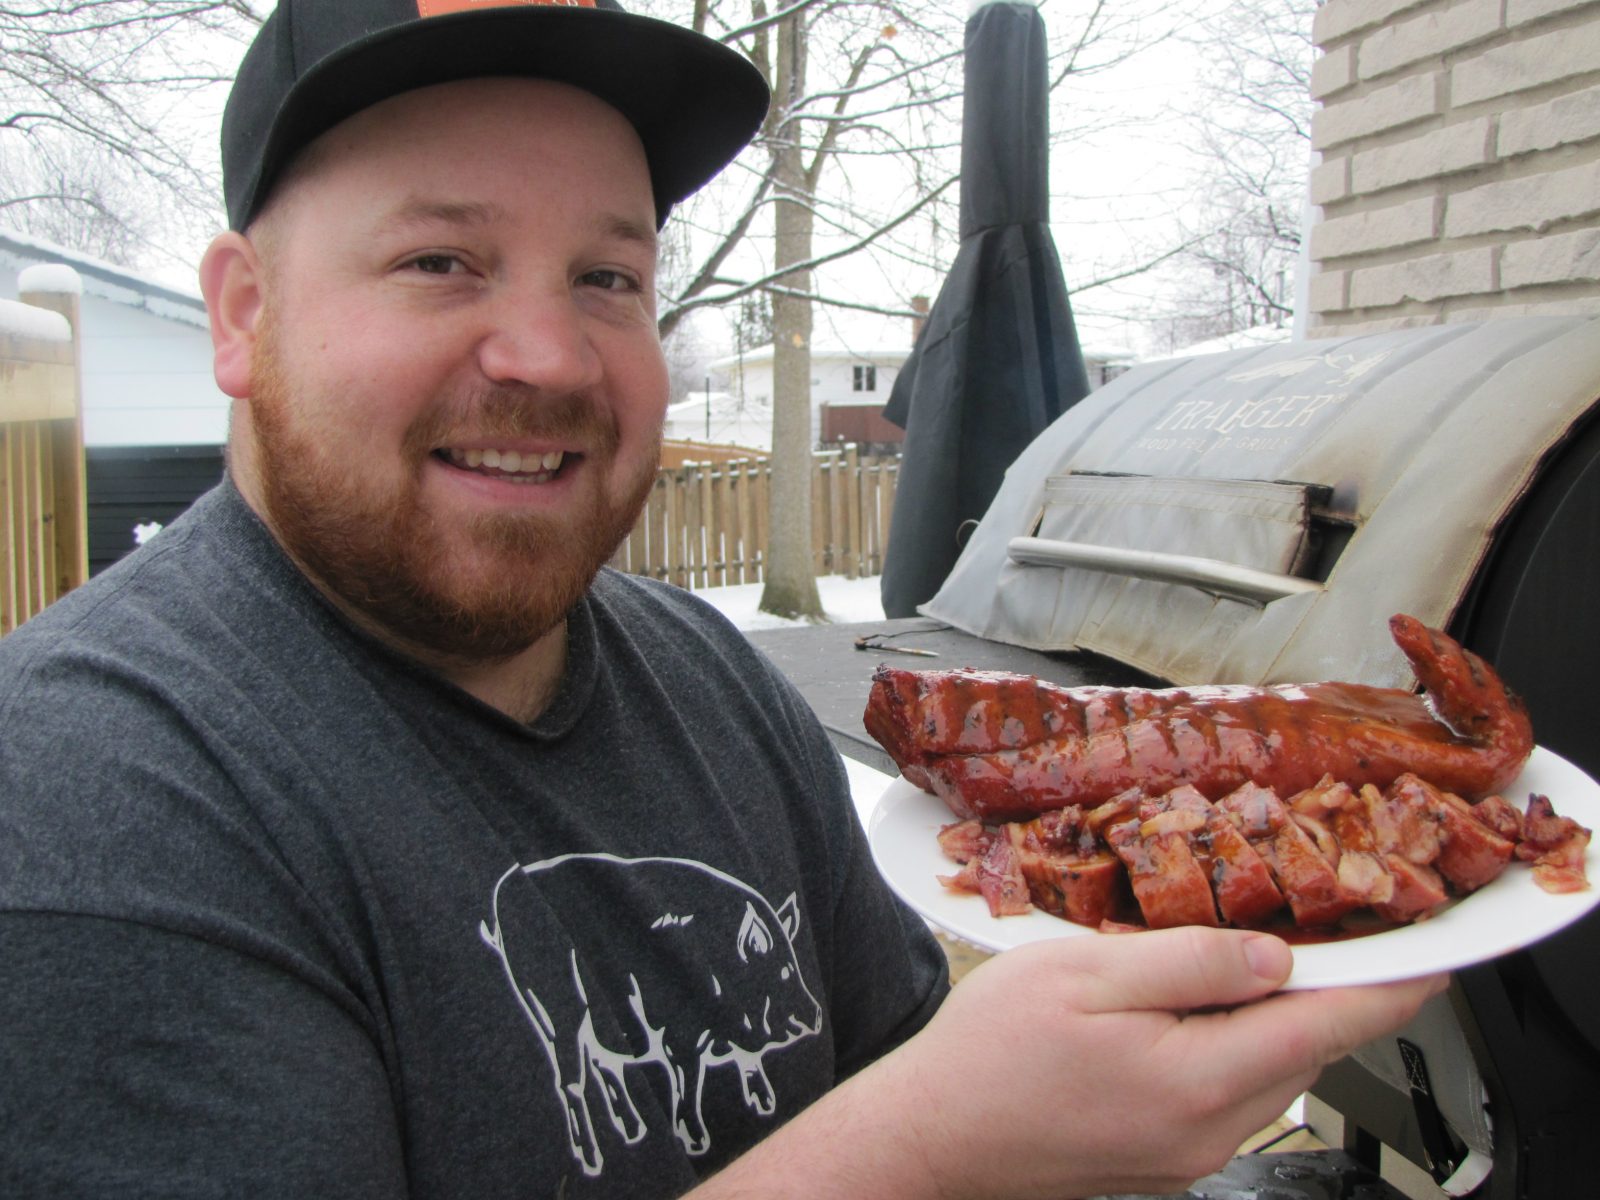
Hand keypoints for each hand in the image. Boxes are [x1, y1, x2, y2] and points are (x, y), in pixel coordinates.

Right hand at [870, 928, 1443, 1198]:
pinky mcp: (1169, 1157)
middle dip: (1332, 989)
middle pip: (1306, 1050)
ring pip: (1273, 1072)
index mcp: (1196, 1080)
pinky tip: (1203, 1006)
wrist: (936, 1135)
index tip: (1430, 954)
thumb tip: (1272, 957)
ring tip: (1256, 955)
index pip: (1327, 1026)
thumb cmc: (991, 1054)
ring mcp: (1191, 1153)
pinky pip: (1235, 1093)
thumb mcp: (1083, 974)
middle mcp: (1208, 1131)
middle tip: (1334, 926)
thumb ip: (1188, 961)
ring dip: (1282, 1015)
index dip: (1389, 985)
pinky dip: (1242, 1044)